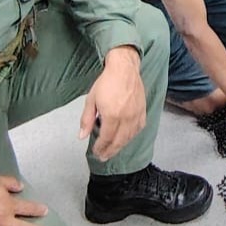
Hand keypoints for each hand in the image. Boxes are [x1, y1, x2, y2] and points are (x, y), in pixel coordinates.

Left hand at [80, 46, 145, 161]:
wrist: (124, 69)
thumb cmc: (107, 82)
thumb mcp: (91, 100)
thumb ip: (87, 120)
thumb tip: (82, 136)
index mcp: (112, 115)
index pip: (106, 138)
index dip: (100, 148)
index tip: (96, 152)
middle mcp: (126, 118)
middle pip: (118, 141)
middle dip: (110, 151)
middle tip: (103, 157)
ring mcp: (136, 115)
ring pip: (129, 137)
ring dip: (120, 146)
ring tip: (113, 150)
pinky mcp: (142, 111)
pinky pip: (138, 129)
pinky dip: (132, 136)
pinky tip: (126, 138)